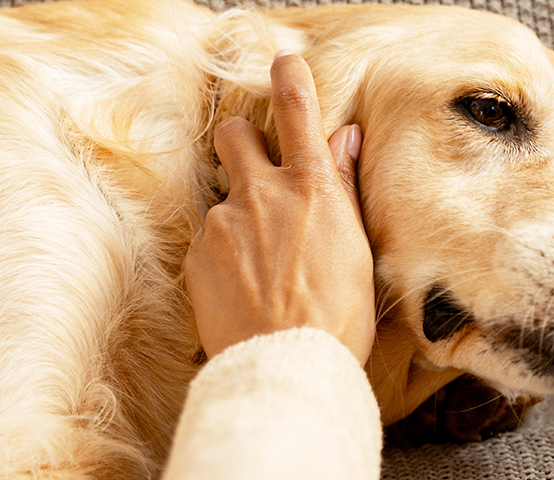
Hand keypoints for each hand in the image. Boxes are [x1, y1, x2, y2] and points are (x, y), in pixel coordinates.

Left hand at [185, 50, 373, 363]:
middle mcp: (262, 193)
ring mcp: (224, 223)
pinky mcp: (197, 255)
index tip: (284, 63)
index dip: (289, 78)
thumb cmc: (337, 315)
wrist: (286, 364)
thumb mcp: (356, 246)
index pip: (297, 110)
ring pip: (225, 198)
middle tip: (259, 169)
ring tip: (263, 266)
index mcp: (311, 187)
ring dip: (239, 217)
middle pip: (235, 135)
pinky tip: (245, 288)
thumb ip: (342, 186)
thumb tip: (344, 138)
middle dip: (243, 141)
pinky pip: (210, 241)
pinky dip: (224, 257)